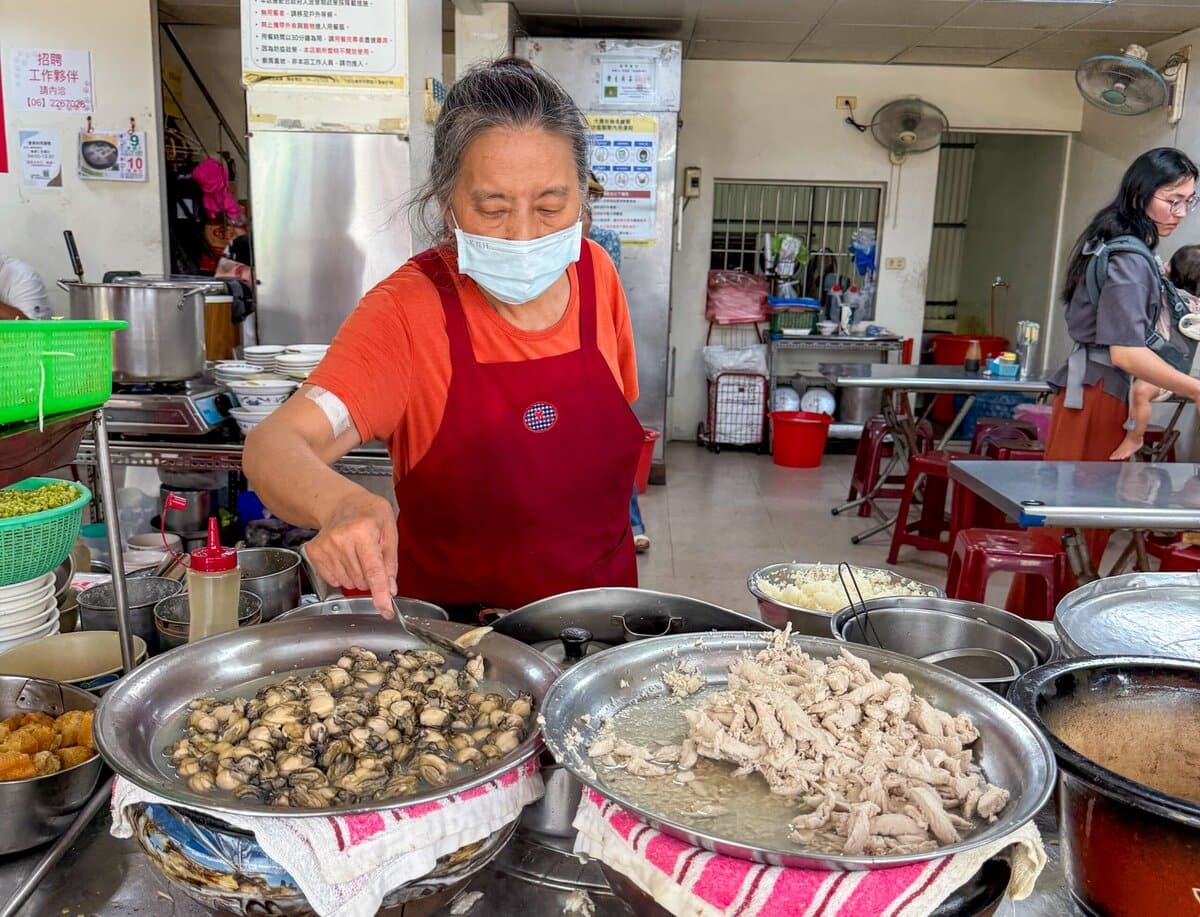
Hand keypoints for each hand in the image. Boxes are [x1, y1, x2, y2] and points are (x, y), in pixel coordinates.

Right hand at [306, 490, 397, 615]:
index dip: (380, 593)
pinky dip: (344, 574)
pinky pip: (334, 580)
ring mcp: (325, 547)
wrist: (341, 503)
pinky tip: (344, 557)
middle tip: (370, 556)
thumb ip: (391, 561)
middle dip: (371, 577)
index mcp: (363, 531)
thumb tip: (389, 589)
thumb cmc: (369, 513)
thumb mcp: (389, 528)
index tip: (385, 610)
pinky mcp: (314, 552)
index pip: (373, 570)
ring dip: (357, 576)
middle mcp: (341, 539)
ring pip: (348, 582)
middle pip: (361, 580)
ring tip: (356, 553)